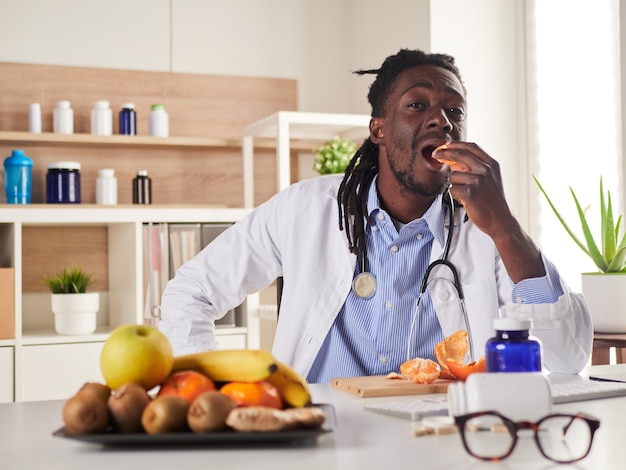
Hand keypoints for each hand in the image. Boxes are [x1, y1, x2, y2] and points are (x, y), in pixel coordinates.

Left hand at [436, 141, 544, 281]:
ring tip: (466, 194)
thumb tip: (453, 161)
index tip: (446, 144)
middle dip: (443, 153)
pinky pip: (452, 189)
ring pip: (453, 175)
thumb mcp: (490, 179)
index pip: (471, 147)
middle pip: (458, 154)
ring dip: (455, 185)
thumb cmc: (493, 201)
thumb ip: (475, 168)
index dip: (456, 144)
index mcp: (491, 164)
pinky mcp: (470, 193)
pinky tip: (466, 200)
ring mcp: (478, 181)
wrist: (500, 220)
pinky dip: (456, 195)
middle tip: (435, 154)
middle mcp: (485, 170)